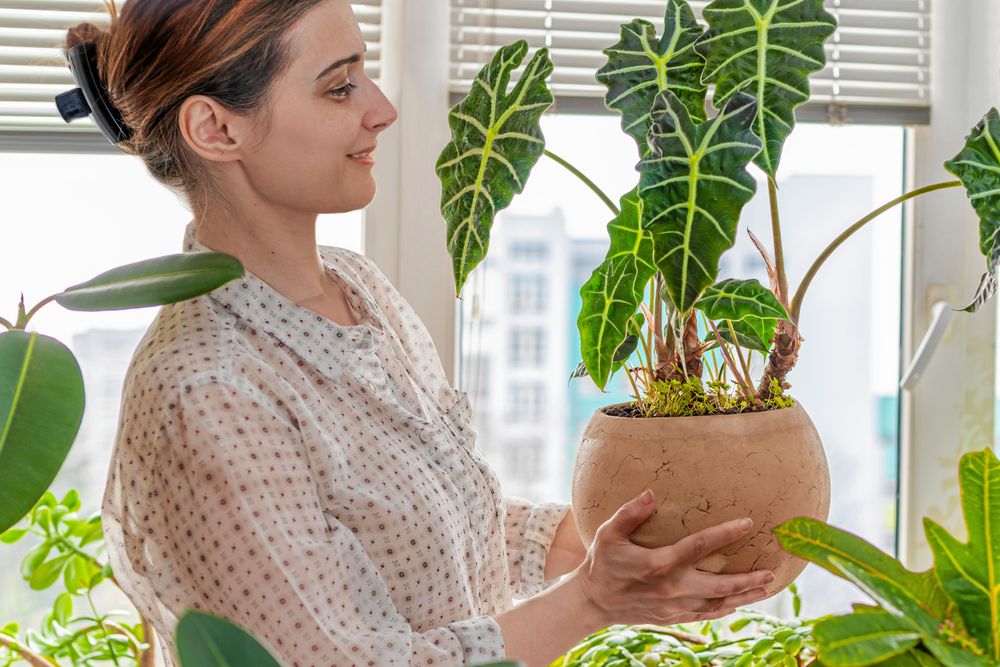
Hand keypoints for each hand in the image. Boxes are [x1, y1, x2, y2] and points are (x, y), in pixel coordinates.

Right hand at [569, 488, 772, 626]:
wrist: (593, 602)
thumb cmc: (602, 562)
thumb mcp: (608, 534)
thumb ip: (630, 513)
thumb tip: (652, 493)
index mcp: (659, 564)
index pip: (700, 546)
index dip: (726, 534)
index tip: (748, 523)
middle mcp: (672, 588)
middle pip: (719, 585)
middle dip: (747, 579)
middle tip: (771, 572)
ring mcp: (674, 606)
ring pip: (717, 603)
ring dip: (744, 597)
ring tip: (767, 588)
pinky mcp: (673, 615)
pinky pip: (706, 614)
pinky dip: (725, 609)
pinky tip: (739, 603)